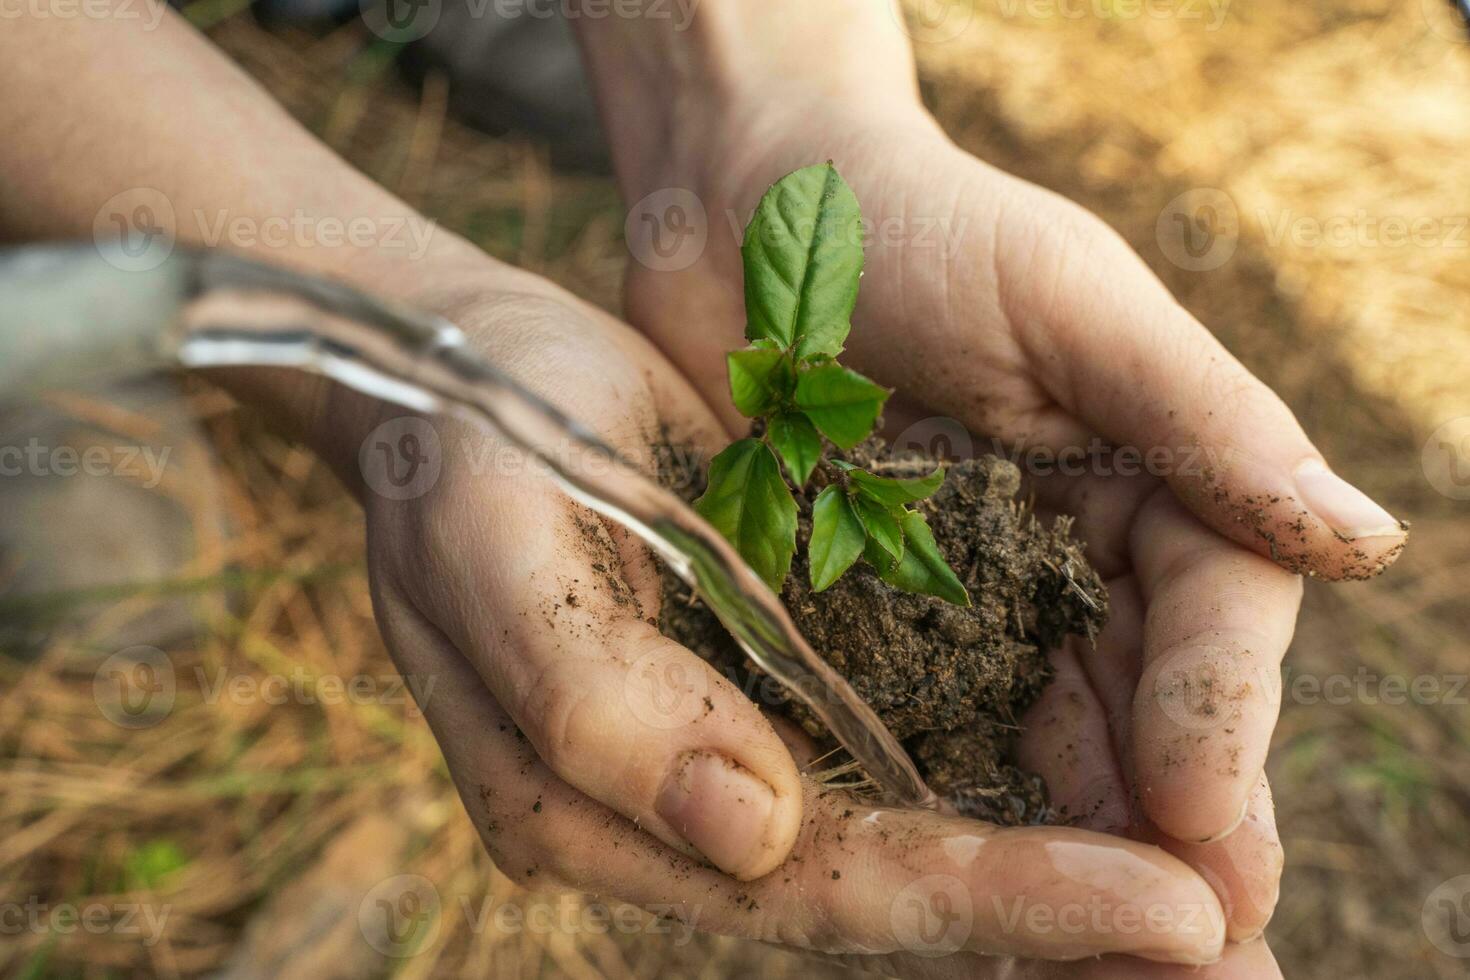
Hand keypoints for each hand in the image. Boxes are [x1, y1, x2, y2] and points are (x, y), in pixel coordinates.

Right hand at [339, 260, 1235, 972]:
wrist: (467, 371)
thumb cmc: (460, 446)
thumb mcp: (492, 543)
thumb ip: (596, 701)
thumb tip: (753, 834)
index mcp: (594, 800)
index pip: (811, 880)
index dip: (987, 901)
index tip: (1163, 909)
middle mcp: (676, 799)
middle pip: (884, 886)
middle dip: (1057, 919)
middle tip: (1236, 947)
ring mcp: (730, 738)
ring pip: (913, 829)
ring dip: (1058, 863)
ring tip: (1215, 901)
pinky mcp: (777, 665)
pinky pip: (910, 736)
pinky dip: (1013, 770)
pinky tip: (1119, 790)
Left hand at [614, 87, 1404, 969]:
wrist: (750, 215)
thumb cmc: (916, 221)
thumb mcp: (1068, 300)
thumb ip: (1202, 419)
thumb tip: (1363, 539)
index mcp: (1151, 487)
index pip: (1213, 630)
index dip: (1217, 735)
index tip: (1206, 837)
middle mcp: (1072, 568)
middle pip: (1143, 728)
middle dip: (1170, 851)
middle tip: (1194, 975)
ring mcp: (965, 611)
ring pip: (1037, 761)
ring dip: (1066, 877)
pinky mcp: (861, 631)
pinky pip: (914, 741)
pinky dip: (943, 826)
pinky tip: (960, 915)